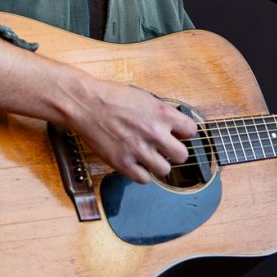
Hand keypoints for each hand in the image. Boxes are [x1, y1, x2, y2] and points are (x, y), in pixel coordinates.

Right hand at [70, 77, 196, 183]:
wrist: (85, 104)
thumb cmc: (111, 97)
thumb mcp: (144, 98)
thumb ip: (161, 113)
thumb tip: (174, 126)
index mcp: (162, 114)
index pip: (191, 131)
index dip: (184, 133)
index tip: (177, 134)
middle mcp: (154, 133)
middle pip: (182, 156)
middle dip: (173, 152)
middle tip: (163, 149)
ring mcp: (140, 150)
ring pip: (165, 170)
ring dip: (157, 164)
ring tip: (147, 156)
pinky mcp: (123, 163)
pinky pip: (144, 179)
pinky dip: (141, 173)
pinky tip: (135, 163)